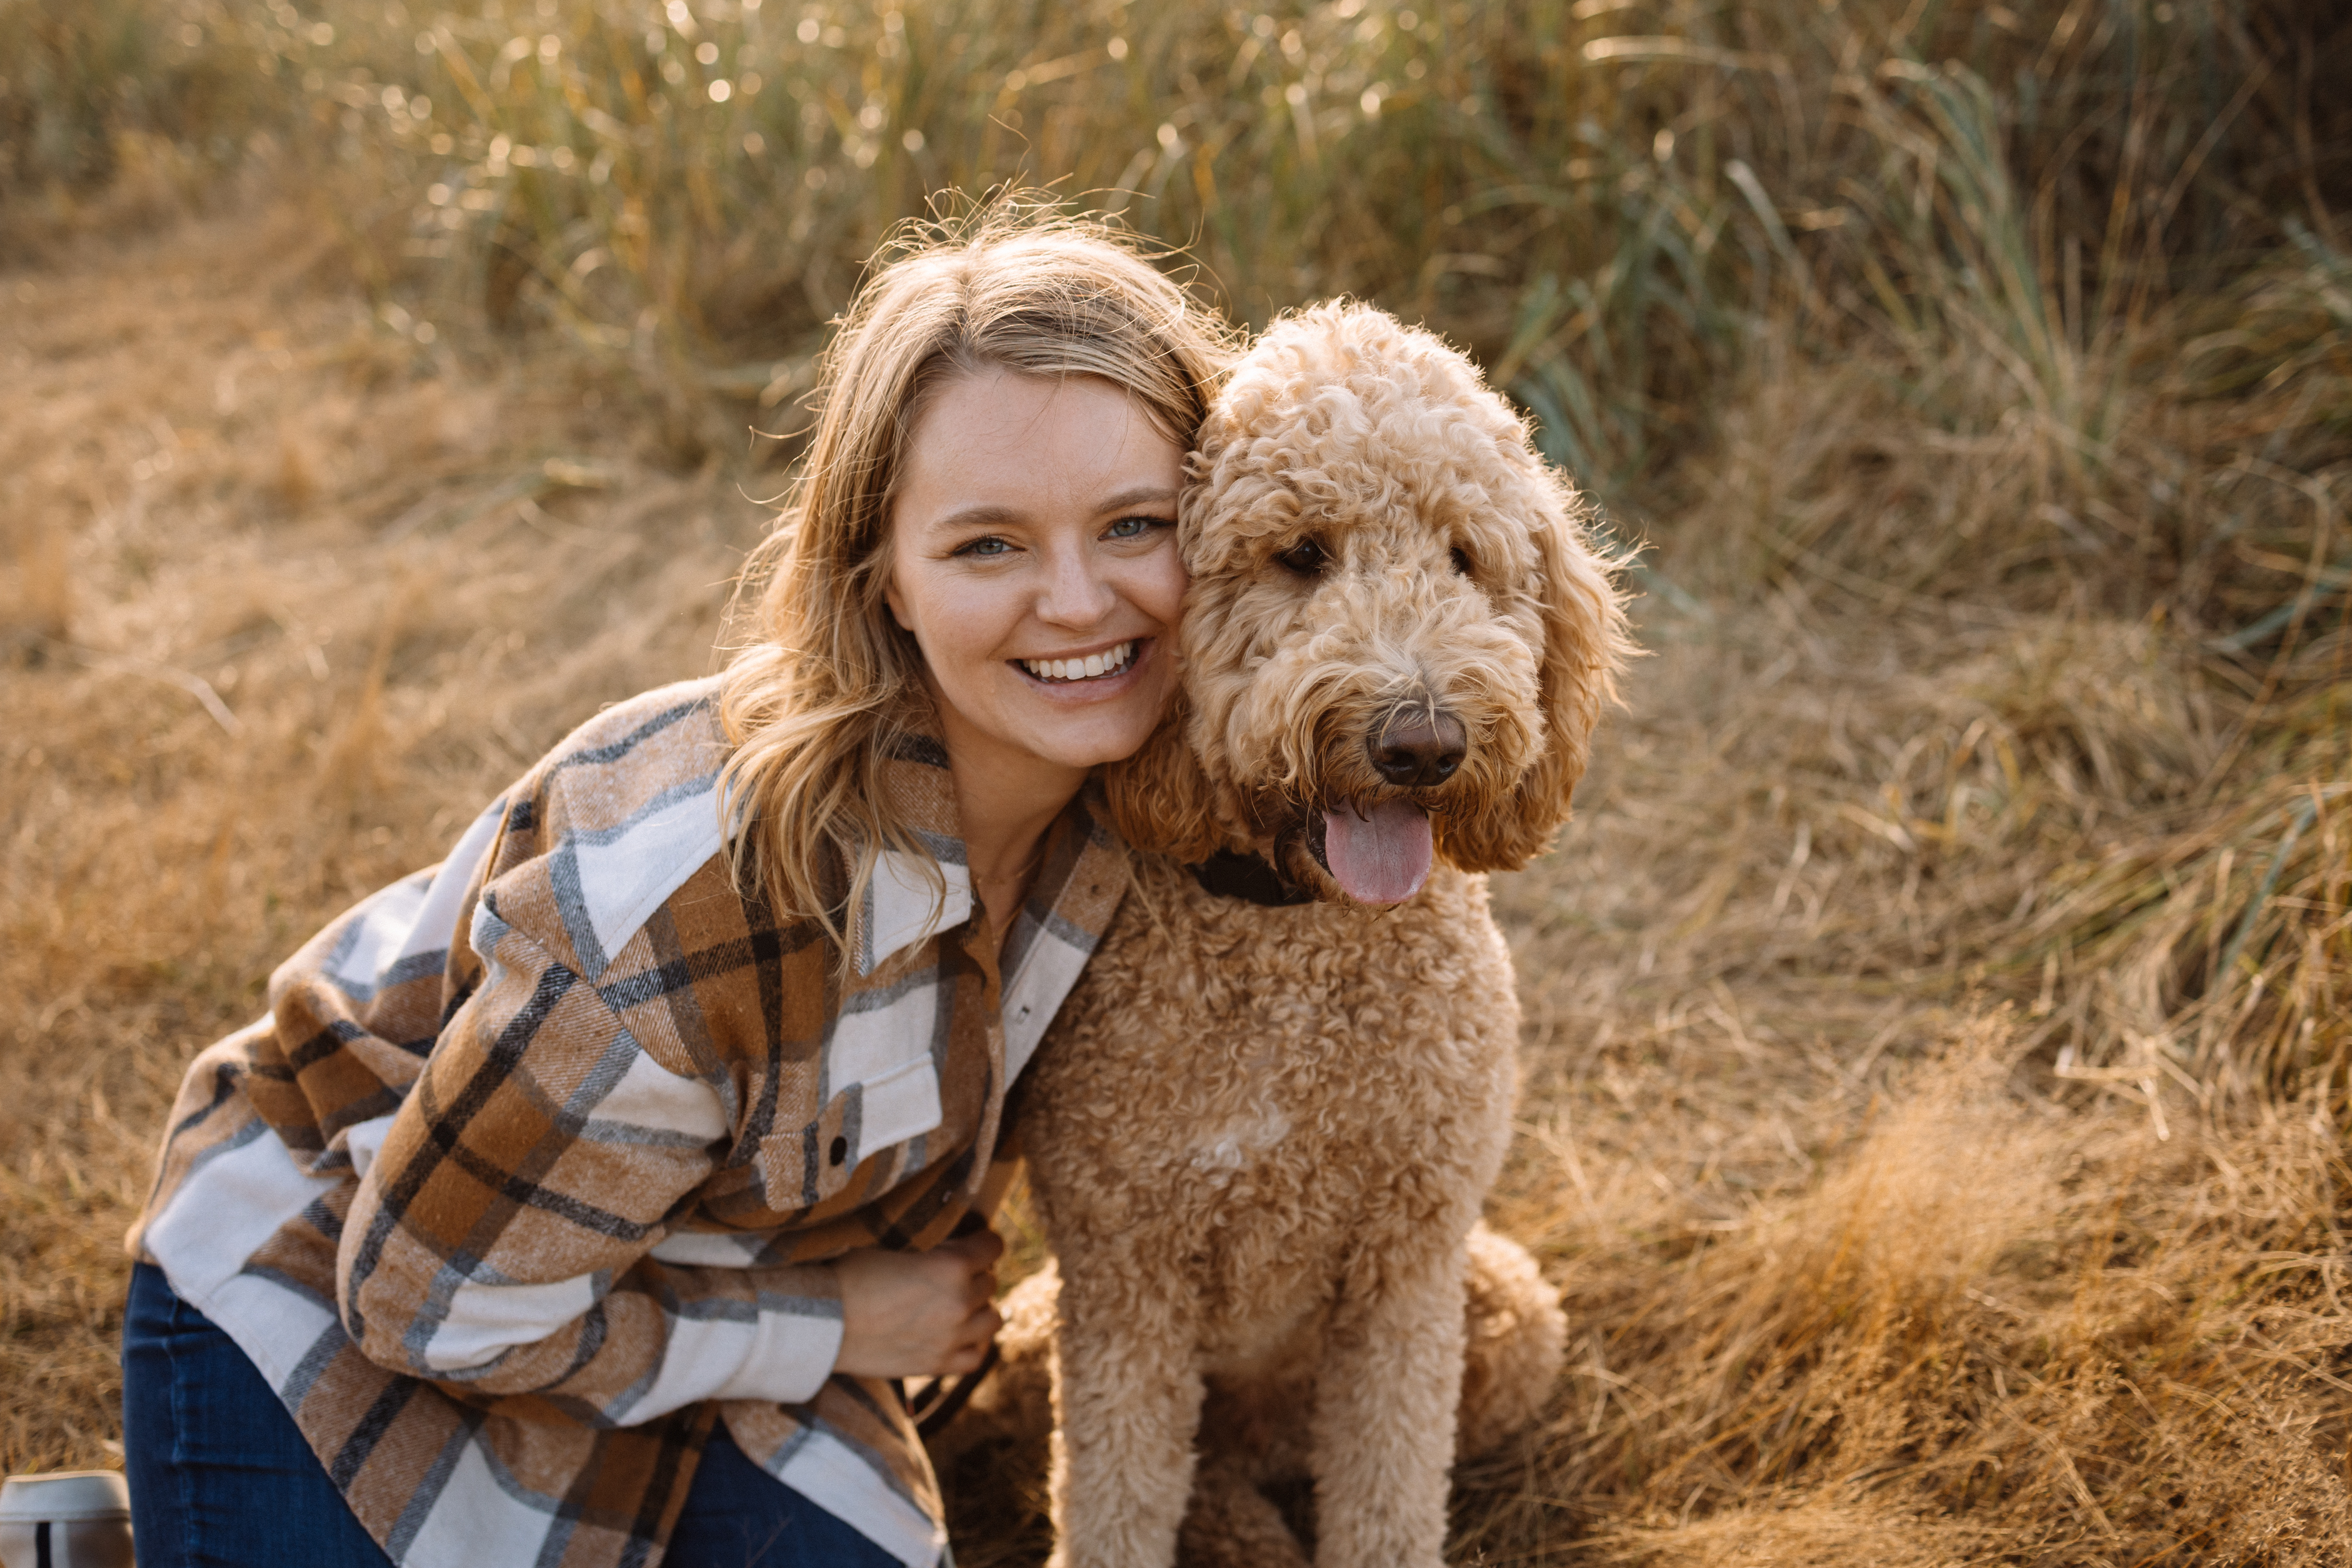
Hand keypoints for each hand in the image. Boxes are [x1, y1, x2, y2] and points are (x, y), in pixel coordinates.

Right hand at [832, 1228, 1005, 1378]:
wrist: (820, 1324)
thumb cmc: (848, 1276)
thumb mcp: (894, 1245)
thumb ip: (931, 1247)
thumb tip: (951, 1242)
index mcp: (951, 1266)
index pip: (993, 1246)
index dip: (980, 1241)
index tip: (969, 1241)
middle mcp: (959, 1302)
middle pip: (989, 1281)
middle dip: (973, 1274)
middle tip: (948, 1273)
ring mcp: (952, 1338)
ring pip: (993, 1319)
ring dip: (979, 1308)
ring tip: (956, 1303)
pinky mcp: (937, 1365)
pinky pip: (976, 1356)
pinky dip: (972, 1343)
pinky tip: (957, 1333)